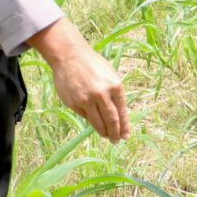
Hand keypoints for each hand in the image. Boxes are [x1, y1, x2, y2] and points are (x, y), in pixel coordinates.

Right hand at [28, 18, 128, 141]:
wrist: (69, 55)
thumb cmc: (92, 65)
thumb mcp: (109, 75)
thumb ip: (114, 95)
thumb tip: (118, 117)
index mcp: (115, 86)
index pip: (122, 112)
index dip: (124, 127)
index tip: (126, 136)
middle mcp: (102, 94)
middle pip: (111, 121)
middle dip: (115, 133)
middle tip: (115, 140)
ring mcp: (87, 99)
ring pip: (97, 123)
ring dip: (103, 132)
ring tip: (105, 135)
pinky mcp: (74, 103)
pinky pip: (84, 116)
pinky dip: (89, 119)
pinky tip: (91, 118)